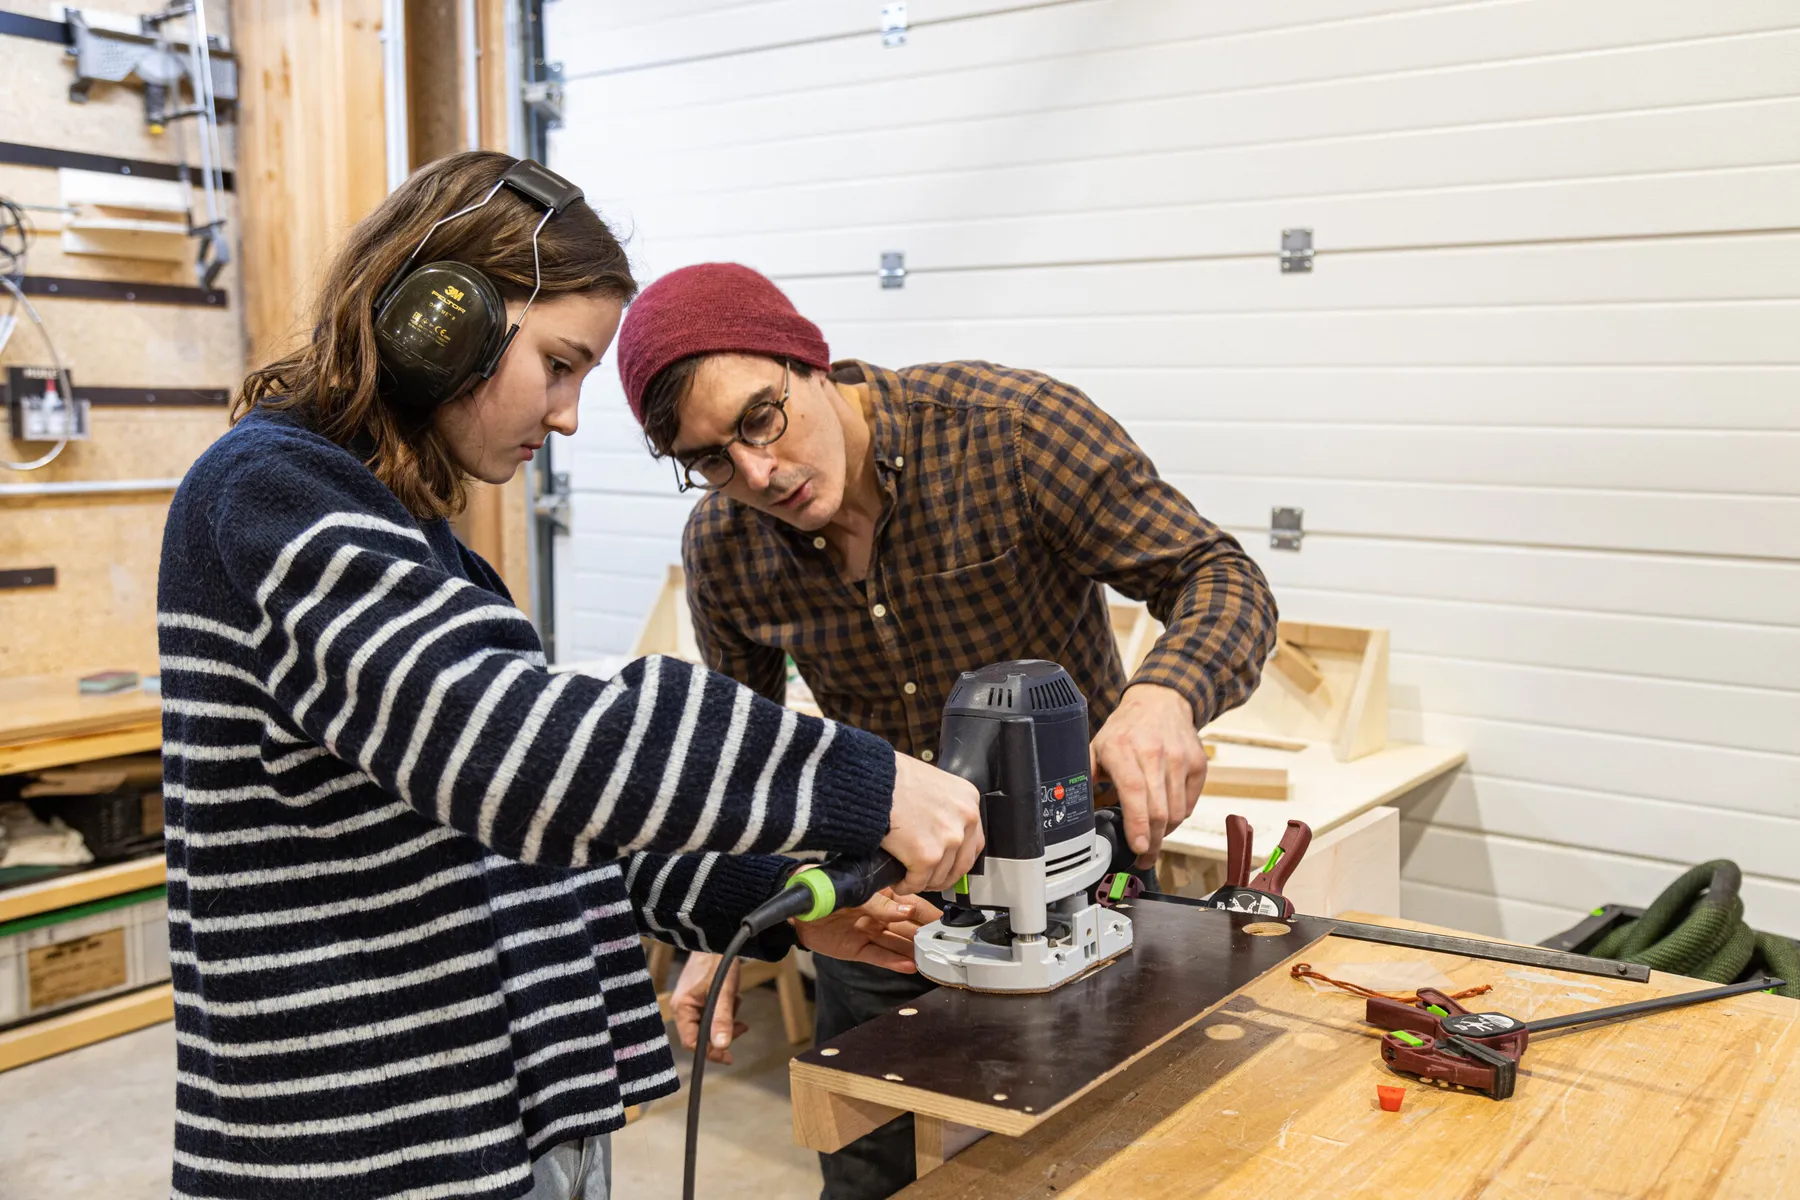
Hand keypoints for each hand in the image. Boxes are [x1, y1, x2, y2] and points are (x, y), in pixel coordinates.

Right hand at [671, 953, 747, 1064]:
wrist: (719, 935)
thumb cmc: (718, 960)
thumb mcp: (724, 992)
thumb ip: (722, 1019)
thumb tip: (722, 1046)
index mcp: (682, 1008)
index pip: (692, 1043)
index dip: (711, 1052)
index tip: (729, 1056)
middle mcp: (683, 1007)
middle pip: (701, 1035)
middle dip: (722, 1031)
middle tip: (741, 1027)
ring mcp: (691, 1001)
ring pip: (710, 1024)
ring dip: (726, 1019)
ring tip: (735, 1000)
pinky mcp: (700, 996)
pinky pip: (713, 1012)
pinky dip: (725, 1009)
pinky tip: (733, 997)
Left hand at [796, 889, 943, 969]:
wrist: (796, 906)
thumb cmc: (824, 887)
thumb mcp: (855, 892)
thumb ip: (881, 904)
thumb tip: (908, 910)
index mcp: (884, 894)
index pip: (914, 905)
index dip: (931, 915)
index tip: (948, 925)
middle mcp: (880, 914)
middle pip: (909, 928)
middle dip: (927, 937)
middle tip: (945, 947)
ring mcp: (870, 932)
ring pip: (897, 944)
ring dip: (913, 952)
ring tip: (931, 961)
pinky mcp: (857, 949)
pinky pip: (879, 956)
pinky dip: (894, 963)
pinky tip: (910, 967)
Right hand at [882, 751, 983, 894]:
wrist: (873, 782)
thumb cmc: (894, 777)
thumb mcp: (931, 781)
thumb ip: (942, 804)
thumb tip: (937, 824)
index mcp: (968, 799)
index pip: (973, 840)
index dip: (958, 856)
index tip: (948, 862)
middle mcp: (965, 820)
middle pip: (962, 863)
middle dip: (944, 876)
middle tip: (929, 878)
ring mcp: (949, 839)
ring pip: (940, 876)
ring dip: (924, 881)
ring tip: (910, 879)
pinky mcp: (927, 856)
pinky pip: (918, 882)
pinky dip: (907, 886)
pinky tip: (899, 882)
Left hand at [1090, 683, 1206, 866]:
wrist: (1161, 701)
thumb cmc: (1126, 728)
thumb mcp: (1098, 745)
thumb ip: (1085, 775)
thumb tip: (1071, 806)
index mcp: (1123, 749)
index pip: (1134, 792)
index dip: (1137, 824)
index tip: (1137, 847)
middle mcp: (1154, 753)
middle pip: (1159, 810)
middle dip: (1151, 842)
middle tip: (1143, 856)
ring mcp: (1180, 758)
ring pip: (1177, 812)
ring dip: (1164, 832)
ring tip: (1152, 836)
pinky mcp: (1198, 764)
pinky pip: (1189, 804)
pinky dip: (1178, 816)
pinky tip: (1165, 814)